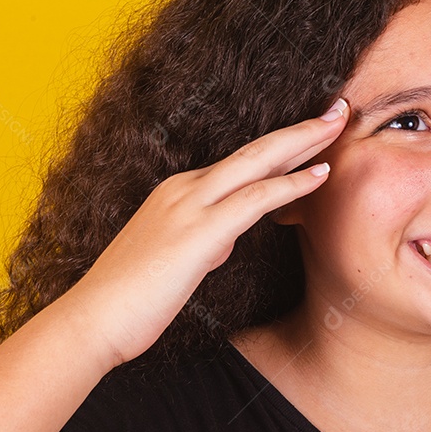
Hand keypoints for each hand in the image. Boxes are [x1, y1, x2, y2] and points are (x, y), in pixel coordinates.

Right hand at [59, 97, 349, 367]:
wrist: (90, 322)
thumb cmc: (130, 300)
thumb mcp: (175, 261)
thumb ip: (203, 243)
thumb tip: (224, 239)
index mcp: (177, 193)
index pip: (241, 162)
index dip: (281, 145)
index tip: (313, 132)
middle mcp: (184, 189)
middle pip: (256, 149)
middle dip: (301, 128)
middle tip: (338, 109)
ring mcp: (190, 206)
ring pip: (259, 162)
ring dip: (304, 142)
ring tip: (340, 124)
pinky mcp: (199, 232)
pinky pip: (255, 199)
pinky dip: (291, 184)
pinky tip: (321, 174)